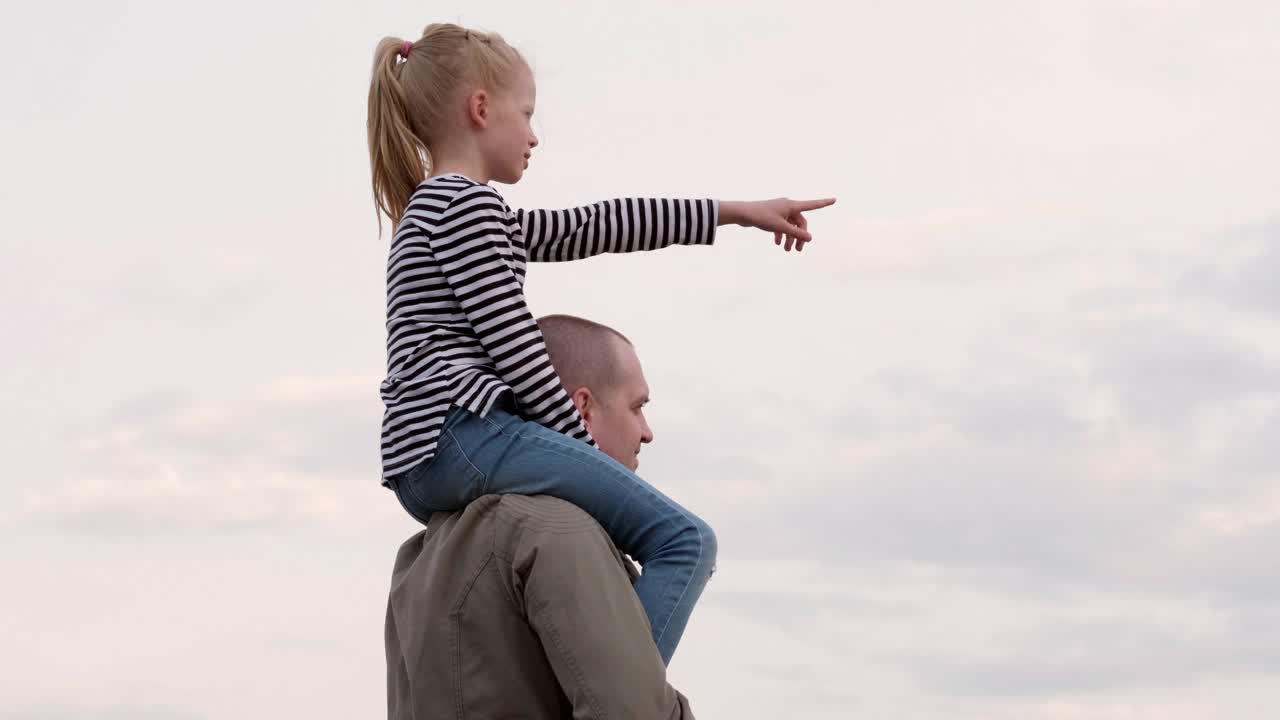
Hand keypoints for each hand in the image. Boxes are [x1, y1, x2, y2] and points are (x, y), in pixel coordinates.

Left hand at [720, 197, 836, 251]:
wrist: (743, 213)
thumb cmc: (761, 217)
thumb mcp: (780, 227)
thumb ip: (796, 234)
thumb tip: (810, 238)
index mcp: (792, 205)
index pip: (812, 205)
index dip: (823, 203)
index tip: (834, 200)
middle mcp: (787, 206)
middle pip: (800, 222)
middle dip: (799, 236)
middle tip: (797, 251)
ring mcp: (779, 210)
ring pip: (790, 225)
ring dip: (789, 238)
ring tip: (786, 250)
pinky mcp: (772, 215)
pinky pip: (781, 225)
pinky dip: (781, 234)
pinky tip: (777, 243)